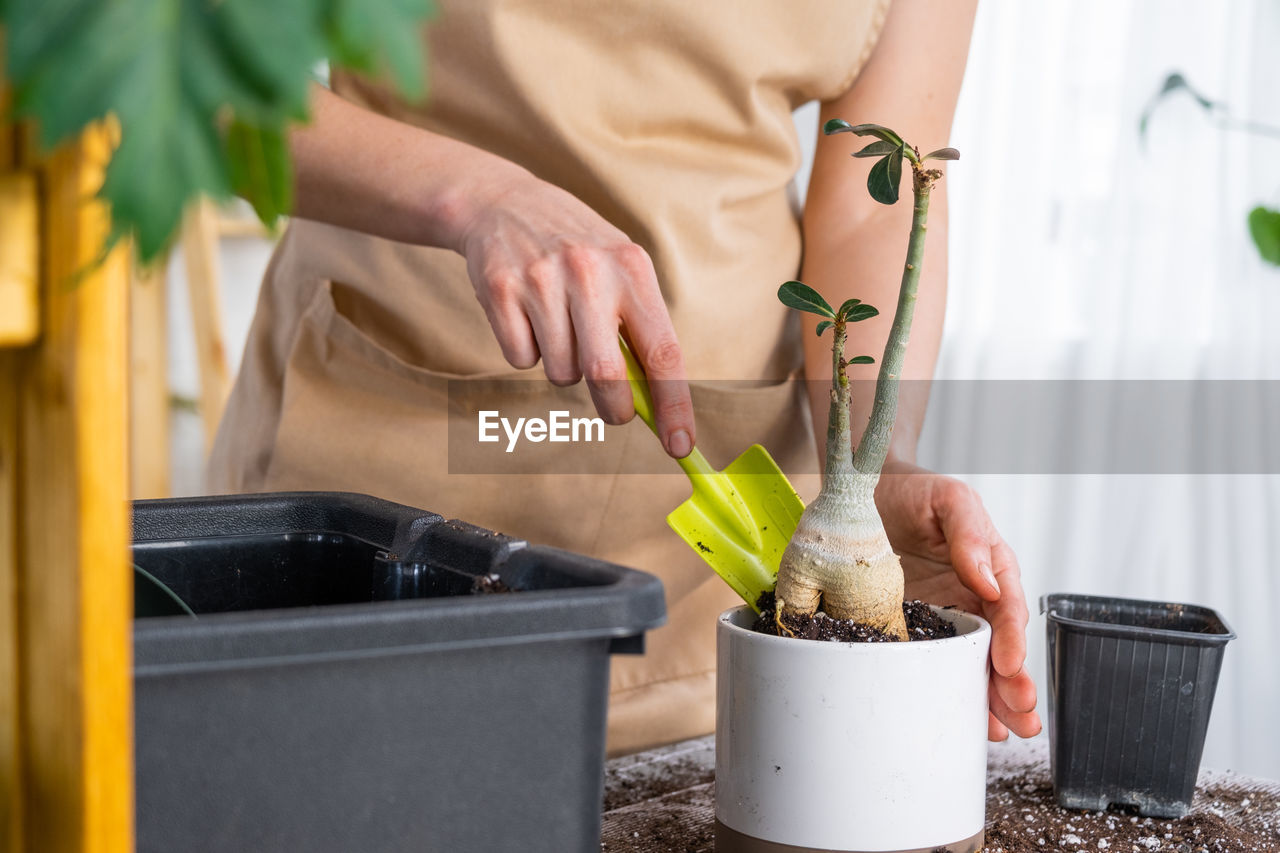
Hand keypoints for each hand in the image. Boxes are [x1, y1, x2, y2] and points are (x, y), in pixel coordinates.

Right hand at [452, 167, 694, 458]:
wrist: (504, 203)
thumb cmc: (577, 251)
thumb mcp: (620, 271)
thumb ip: (639, 331)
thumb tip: (656, 403)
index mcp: (633, 269)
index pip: (663, 351)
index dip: (674, 404)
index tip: (681, 444)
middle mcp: (589, 272)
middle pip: (605, 373)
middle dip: (614, 408)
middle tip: (616, 413)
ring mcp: (541, 280)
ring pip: (561, 371)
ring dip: (564, 368)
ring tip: (559, 327)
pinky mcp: (501, 290)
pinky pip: (521, 359)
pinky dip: (527, 352)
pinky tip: (527, 316)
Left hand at [875, 459, 1040, 740]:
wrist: (865, 491)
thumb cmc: (914, 491)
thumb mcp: (948, 498)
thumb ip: (969, 532)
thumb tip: (986, 579)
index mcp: (991, 567)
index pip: (1007, 608)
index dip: (1011, 639)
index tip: (1008, 665)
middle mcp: (974, 598)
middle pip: (999, 647)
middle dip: (1013, 684)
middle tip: (1022, 716)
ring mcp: (945, 617)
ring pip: (974, 664)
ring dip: (990, 699)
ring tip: (1004, 731)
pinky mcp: (915, 628)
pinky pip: (934, 662)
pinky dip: (949, 692)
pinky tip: (962, 720)